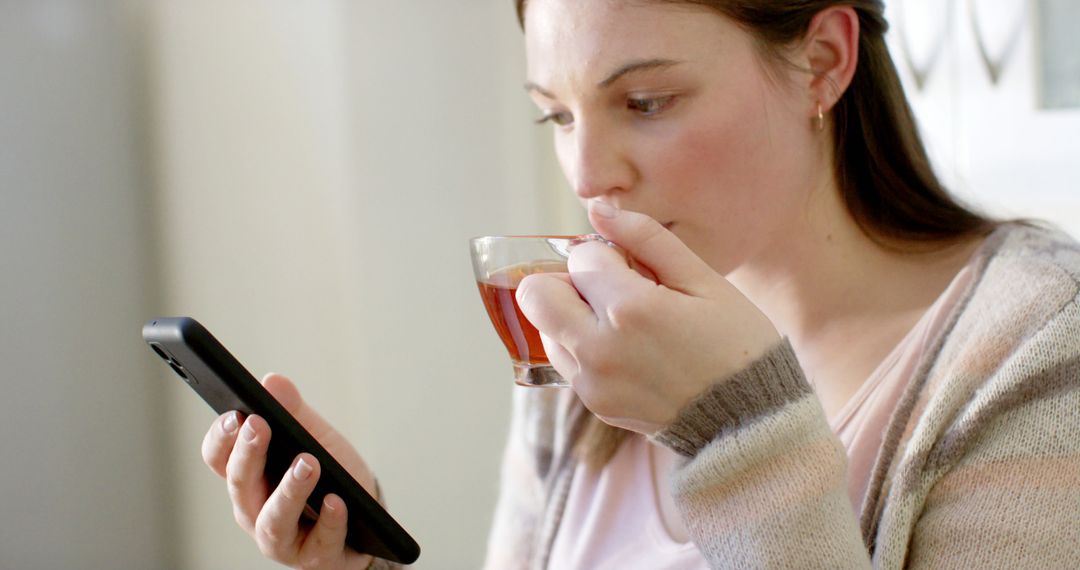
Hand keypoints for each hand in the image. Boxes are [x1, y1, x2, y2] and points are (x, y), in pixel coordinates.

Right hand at [202, 373, 375, 568]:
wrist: (365, 520)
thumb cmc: (329, 477)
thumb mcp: (314, 438)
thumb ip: (293, 413)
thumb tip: (272, 381)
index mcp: (248, 478)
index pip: (219, 458)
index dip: (222, 438)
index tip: (235, 414)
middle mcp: (255, 511)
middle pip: (241, 486)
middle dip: (248, 454)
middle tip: (260, 425)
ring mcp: (283, 540)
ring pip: (273, 521)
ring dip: (289, 491)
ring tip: (308, 464)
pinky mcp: (316, 557)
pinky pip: (320, 543)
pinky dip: (329, 521)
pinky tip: (337, 501)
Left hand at [516, 200, 779, 433]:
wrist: (751, 423)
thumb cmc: (737, 343)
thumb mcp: (704, 281)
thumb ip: (646, 239)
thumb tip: (599, 210)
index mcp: (630, 309)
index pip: (581, 257)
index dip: (607, 254)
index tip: (637, 268)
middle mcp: (599, 348)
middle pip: (536, 294)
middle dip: (567, 280)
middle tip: (608, 289)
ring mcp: (592, 380)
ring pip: (546, 328)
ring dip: (572, 315)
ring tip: (624, 323)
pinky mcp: (594, 403)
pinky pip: (567, 360)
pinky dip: (584, 346)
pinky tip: (628, 350)